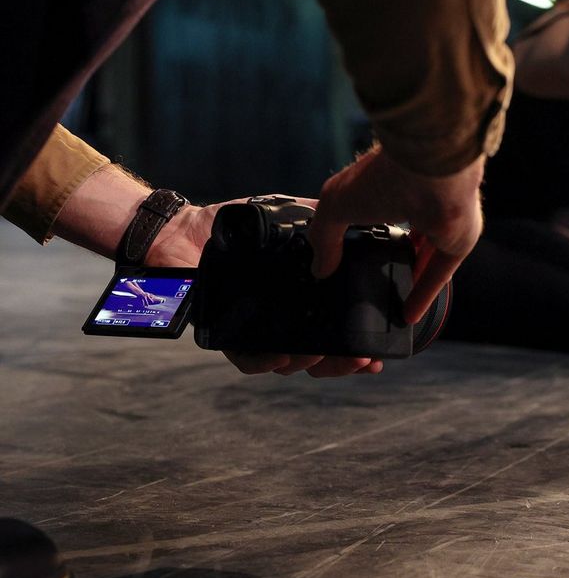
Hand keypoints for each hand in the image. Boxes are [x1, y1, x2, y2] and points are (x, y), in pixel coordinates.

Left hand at [147, 194, 382, 376]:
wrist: (181, 230)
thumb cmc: (229, 226)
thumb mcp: (281, 216)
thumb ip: (315, 217)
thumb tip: (353, 215)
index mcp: (296, 299)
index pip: (332, 330)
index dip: (356, 347)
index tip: (378, 352)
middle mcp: (278, 319)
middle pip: (317, 355)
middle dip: (342, 362)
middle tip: (363, 358)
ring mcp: (253, 330)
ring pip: (287, 363)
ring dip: (311, 363)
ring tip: (327, 352)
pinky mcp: (225, 335)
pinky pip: (247, 359)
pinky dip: (266, 361)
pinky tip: (285, 356)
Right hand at [309, 145, 484, 323]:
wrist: (429, 175)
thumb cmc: (385, 176)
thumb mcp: (336, 205)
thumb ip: (324, 236)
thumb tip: (320, 267)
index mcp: (388, 182)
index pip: (374, 208)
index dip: (364, 229)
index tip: (347, 255)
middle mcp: (416, 200)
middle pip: (404, 233)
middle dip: (391, 255)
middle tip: (373, 278)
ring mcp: (439, 221)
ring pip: (425, 255)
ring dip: (410, 277)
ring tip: (392, 302)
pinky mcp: (456, 242)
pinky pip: (438, 273)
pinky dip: (423, 293)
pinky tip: (409, 312)